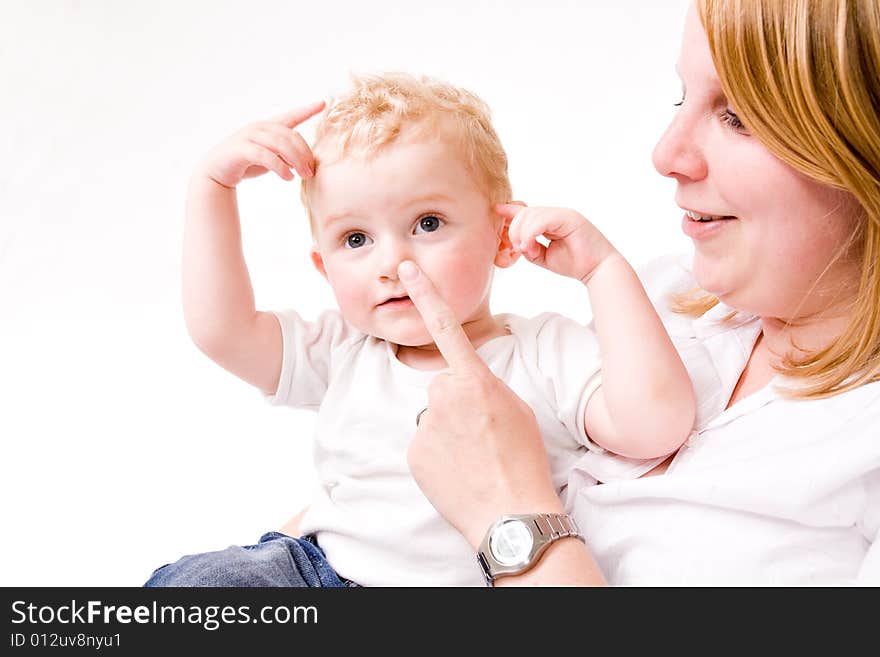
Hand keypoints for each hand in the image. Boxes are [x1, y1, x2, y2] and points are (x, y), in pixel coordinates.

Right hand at [196, 100, 325, 188]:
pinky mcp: (241, 149)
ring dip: (296, 161)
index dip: (307, 110)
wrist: (216, 172)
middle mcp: (259, 127)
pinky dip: (280, 167)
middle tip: (311, 172)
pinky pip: (265, 156)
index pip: (290, 116)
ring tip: (303, 176)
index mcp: (268, 126)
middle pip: (290, 136)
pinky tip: (288, 177)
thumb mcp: (270, 156)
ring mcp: (249, 136)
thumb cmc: (247, 163)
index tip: (323, 103)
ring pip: (280, 144)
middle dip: (304, 154)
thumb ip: (285, 153)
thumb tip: (307, 161)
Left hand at [397, 260, 563, 548]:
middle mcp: (444, 396)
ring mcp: (425, 425)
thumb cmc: (524, 458)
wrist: (512, 511)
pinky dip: (436, 456)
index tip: (408, 270)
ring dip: (446, 432)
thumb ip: (483, 386)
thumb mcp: (515, 408)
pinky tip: (457, 472)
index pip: (446, 327)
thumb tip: (460, 386)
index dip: (426, 293)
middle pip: (441, 387)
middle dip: (456, 405)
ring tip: (472, 457)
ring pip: (432, 418)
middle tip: (482, 435)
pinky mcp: (413, 453)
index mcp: (475, 379)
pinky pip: (423, 444)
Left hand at [498, 203, 616, 282]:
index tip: (497, 210)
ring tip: (523, 249)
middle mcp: (556, 214)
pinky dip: (531, 233)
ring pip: (531, 215)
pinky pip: (542, 220)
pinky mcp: (569, 218)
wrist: (596, 270)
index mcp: (550, 221)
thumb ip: (529, 248)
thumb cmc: (573, 264)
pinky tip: (529, 246)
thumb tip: (517, 243)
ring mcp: (563, 214)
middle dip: (514, 229)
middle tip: (515, 247)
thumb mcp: (543, 257)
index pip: (527, 211)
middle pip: (525, 212)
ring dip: (521, 233)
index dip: (511, 210)